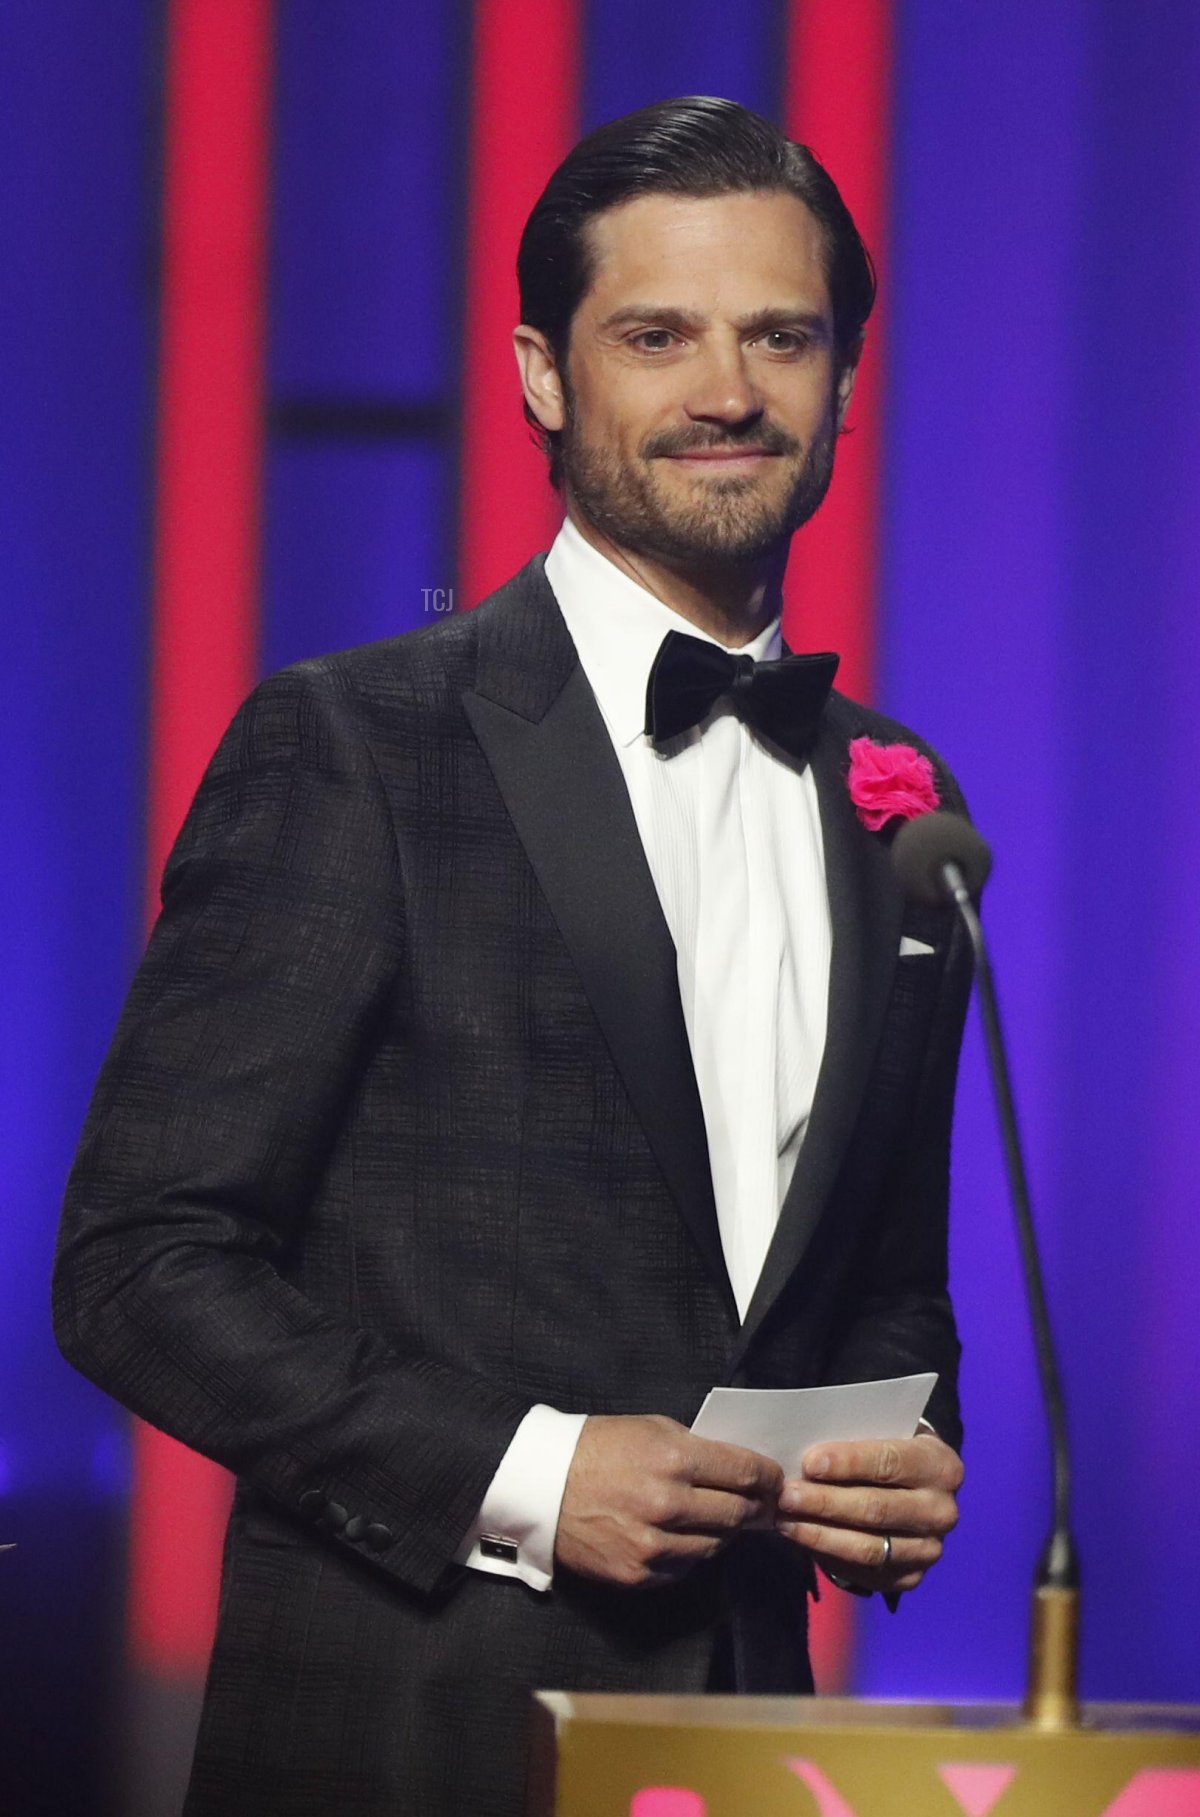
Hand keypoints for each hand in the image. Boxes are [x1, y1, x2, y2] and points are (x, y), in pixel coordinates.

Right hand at [554, 1413, 782, 1588]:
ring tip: (724, 1520)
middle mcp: (668, 1504)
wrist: (543, 1484)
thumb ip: (697, 1449)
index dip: (770, 1478)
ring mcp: (653, 1544)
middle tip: (765, 1506)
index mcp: (674, 1459)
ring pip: (716, 1545)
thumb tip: (740, 1470)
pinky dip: (692, 1552)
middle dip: (758, 1508)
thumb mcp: (651, 1428)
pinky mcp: (638, 1574)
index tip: (777, 1480)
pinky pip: (685, 1567)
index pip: (745, 1473)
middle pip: (738, 1514)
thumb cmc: (600, 1447)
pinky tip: (687, 1536)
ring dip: (726, 1532)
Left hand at [774, 1433, 962, 1595]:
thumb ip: (855, 1439)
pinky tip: (801, 1539)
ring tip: (784, 1520)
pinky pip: (863, 1572)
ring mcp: (929, 1550)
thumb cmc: (888, 1450)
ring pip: (867, 1547)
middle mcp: (942, 1512)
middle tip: (786, 1495)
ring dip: (819, 1534)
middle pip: (876, 1509)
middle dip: (825, 1502)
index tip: (809, 1463)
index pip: (890, 1462)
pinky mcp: (910, 1577)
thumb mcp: (883, 1434)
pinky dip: (827, 1556)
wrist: (916, 1487)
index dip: (848, 1463)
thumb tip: (805, 1456)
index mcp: (941, 1466)